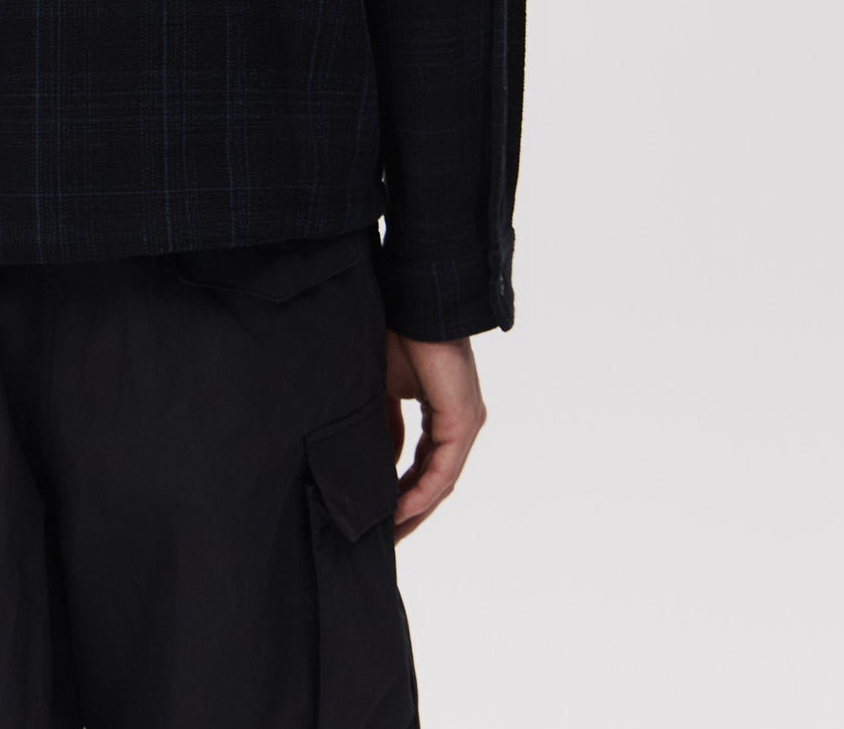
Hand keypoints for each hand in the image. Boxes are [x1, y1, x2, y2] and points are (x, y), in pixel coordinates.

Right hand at [383, 329, 487, 543]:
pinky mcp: (463, 420)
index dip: (402, 493)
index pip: (424, 466)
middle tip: (384, 539)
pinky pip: (443, 469)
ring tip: (389, 533)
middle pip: (435, 482)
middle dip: (409, 512)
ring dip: (415, 509)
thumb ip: (386, 428)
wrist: (414, 304)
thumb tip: (384, 466)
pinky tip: (399, 508)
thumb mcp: (384, 391)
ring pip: (441, 482)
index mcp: (444, 415)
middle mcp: (460, 424)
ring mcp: (464, 424)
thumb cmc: (398, 336)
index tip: (379, 517)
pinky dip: (421, 491)